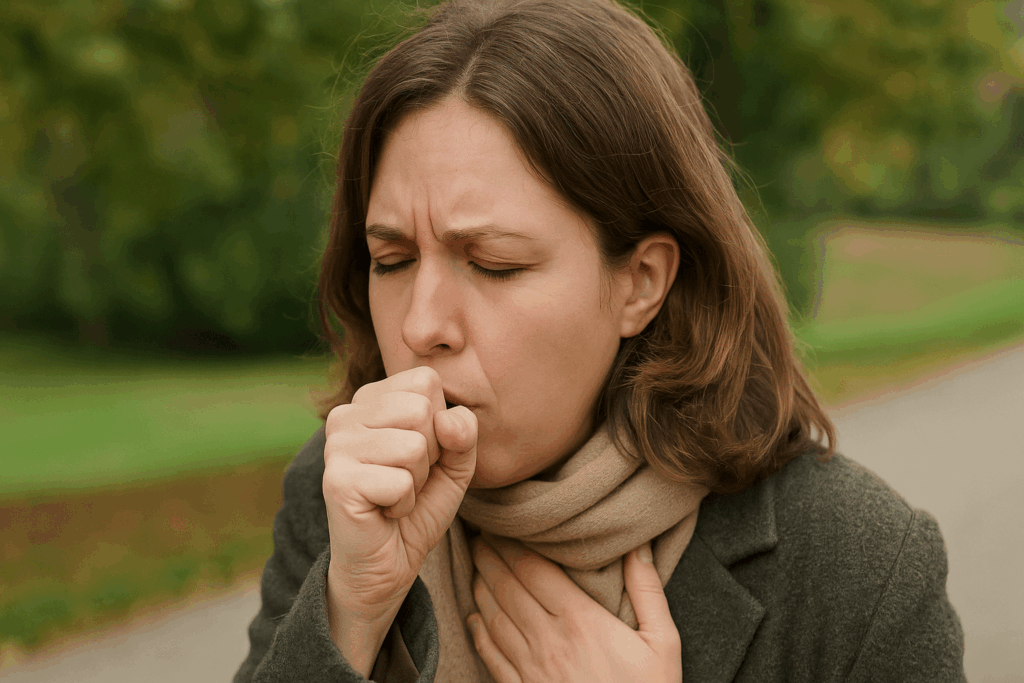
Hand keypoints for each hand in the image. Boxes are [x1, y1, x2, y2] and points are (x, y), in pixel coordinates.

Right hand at [322, 366, 477, 626]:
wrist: (389, 561)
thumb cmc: (419, 503)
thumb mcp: (455, 462)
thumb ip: (463, 431)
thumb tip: (447, 419)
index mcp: (371, 398)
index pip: (426, 382)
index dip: (439, 424)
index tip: (418, 454)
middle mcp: (346, 413)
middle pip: (421, 410)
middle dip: (429, 454)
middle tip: (406, 479)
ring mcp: (336, 445)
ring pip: (413, 446)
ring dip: (417, 481)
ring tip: (395, 494)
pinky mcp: (337, 480)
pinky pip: (401, 482)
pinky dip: (403, 504)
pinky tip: (384, 511)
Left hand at [466, 534, 682, 682]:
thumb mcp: (663, 642)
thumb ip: (647, 591)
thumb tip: (639, 547)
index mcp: (581, 620)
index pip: (533, 571)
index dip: (511, 545)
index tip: (500, 527)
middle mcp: (549, 641)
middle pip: (508, 588)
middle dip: (490, 558)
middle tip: (480, 535)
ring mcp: (533, 670)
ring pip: (495, 618)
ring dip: (481, 589)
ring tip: (476, 566)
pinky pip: (493, 658)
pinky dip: (480, 633)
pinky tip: (475, 617)